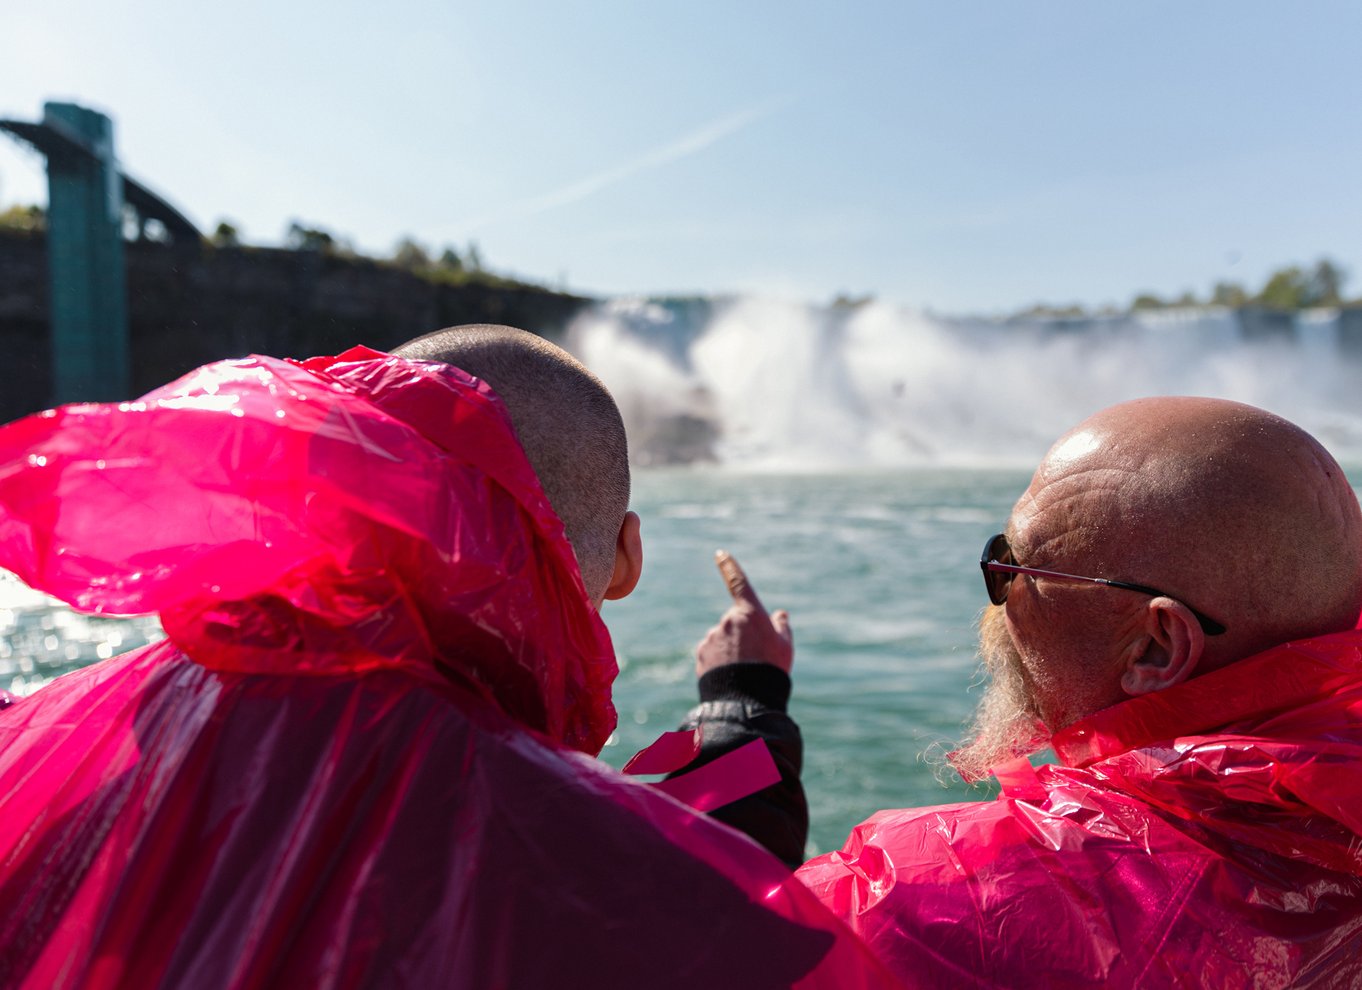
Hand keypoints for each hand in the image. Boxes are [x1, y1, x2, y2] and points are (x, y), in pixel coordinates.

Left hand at [695, 550, 792, 676]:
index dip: (730, 567)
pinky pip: (712, 653)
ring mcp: (712, 636)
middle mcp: (728, 620)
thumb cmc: (771, 670)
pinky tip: (729, 676)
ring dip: (730, 650)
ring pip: (723, 639)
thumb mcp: (784, 646)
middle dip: (742, 635)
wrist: (746, 698)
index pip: (738, 583)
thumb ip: (780, 627)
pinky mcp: (701, 653)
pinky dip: (719, 661)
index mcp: (749, 613)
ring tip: (743, 671)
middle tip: (755, 657)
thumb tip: (780, 615)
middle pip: (735, 623)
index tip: (720, 554)